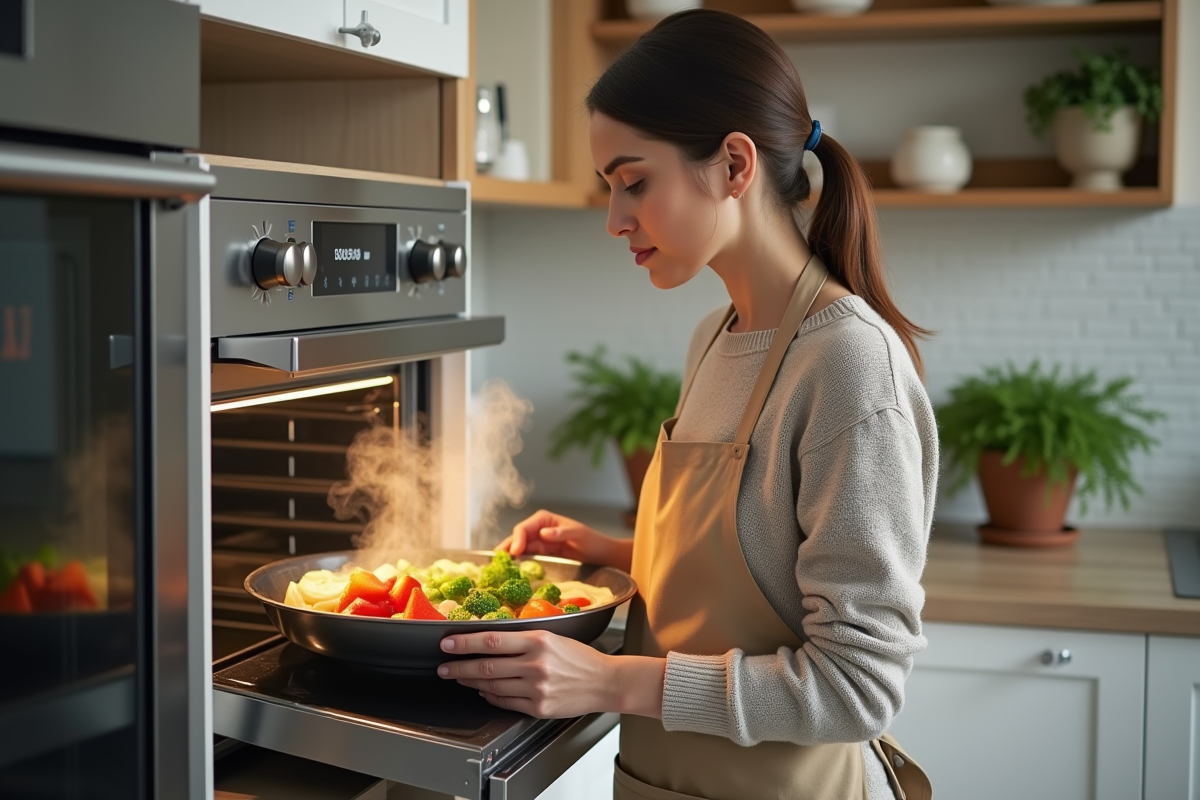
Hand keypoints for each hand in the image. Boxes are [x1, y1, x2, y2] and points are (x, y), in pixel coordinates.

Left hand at [438, 630, 663, 718]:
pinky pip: (505, 702)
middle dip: (459, 667)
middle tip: (443, 667)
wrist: (604, 681)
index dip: (465, 643)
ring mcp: (536, 688)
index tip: (447, 643)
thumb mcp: (552, 637)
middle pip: (486, 666)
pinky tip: (483, 691)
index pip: (491, 641)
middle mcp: (535, 665)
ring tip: (460, 678)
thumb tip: (489, 642)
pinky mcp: (538, 707)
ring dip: (472, 682)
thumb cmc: (579, 657)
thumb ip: (523, 639)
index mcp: (538, 641)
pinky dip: (490, 696)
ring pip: (492, 685)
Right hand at [497, 509, 630, 570]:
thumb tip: (543, 533)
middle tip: (497, 561)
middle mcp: (538, 528)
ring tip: (497, 567)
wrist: (599, 553)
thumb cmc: (591, 540)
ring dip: (508, 556)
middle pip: (517, 537)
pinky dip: (516, 562)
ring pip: (518, 548)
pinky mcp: (540, 553)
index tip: (515, 552)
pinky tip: (509, 570)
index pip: (524, 528)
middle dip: (507, 548)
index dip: (517, 539)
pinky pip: (525, 557)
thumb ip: (561, 533)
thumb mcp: (579, 534)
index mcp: (544, 519)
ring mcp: (538, 541)